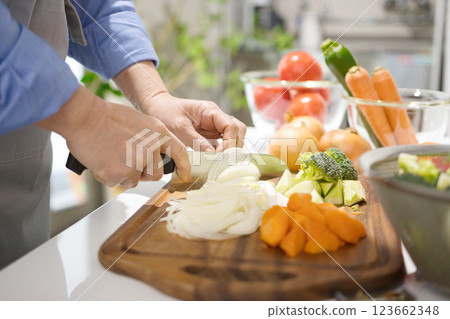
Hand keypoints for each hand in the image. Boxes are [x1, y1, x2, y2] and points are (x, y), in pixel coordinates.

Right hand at [37, 86, 190, 187]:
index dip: (183, 165)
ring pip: (135, 180)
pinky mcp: (120, 174)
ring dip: (125, 174)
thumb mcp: (140, 121)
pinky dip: (110, 175)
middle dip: (144, 172)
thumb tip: (153, 157)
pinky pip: (118, 182)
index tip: (185, 175)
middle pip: (156, 174)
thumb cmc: (107, 117)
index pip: (179, 151)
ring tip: (112, 155)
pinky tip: (103, 159)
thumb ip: (151, 139)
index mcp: (158, 133)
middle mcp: (151, 149)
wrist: (85, 118)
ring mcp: (136, 163)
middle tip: (128, 160)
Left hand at [142, 93, 246, 151]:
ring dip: (230, 149)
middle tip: (225, 160)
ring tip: (221, 162)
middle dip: (234, 146)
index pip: (230, 125)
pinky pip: (221, 144)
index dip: (230, 141)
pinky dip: (221, 153)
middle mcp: (215, 117)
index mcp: (210, 110)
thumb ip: (196, 140)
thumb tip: (212, 153)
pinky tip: (215, 161)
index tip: (222, 154)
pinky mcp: (209, 135)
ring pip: (233, 137)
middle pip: (237, 130)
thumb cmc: (165, 112)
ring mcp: (213, 126)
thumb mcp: (178, 127)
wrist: (155, 108)